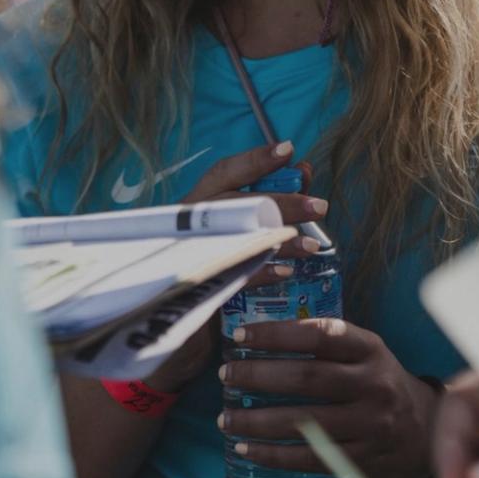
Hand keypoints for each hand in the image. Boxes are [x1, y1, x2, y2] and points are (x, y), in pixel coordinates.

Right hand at [146, 142, 330, 391]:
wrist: (160, 328)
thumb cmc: (204, 271)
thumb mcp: (233, 232)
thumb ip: (267, 200)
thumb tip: (303, 172)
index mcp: (193, 207)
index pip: (223, 173)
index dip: (256, 160)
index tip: (289, 150)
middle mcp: (185, 225)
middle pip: (234, 204)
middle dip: (281, 202)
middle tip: (318, 205)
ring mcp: (185, 254)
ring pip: (236, 238)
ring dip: (281, 240)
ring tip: (314, 246)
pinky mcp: (192, 288)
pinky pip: (232, 276)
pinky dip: (262, 272)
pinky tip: (287, 273)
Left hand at [218, 318, 442, 477]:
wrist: (427, 432)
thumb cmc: (381, 382)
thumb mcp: (367, 352)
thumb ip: (328, 342)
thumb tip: (262, 333)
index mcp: (371, 350)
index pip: (320, 335)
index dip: (277, 334)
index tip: (241, 334)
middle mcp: (373, 385)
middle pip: (308, 379)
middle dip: (259, 376)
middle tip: (226, 373)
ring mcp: (370, 425)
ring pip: (304, 422)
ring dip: (257, 421)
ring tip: (226, 417)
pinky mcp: (362, 460)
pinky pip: (309, 459)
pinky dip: (272, 455)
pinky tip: (246, 449)